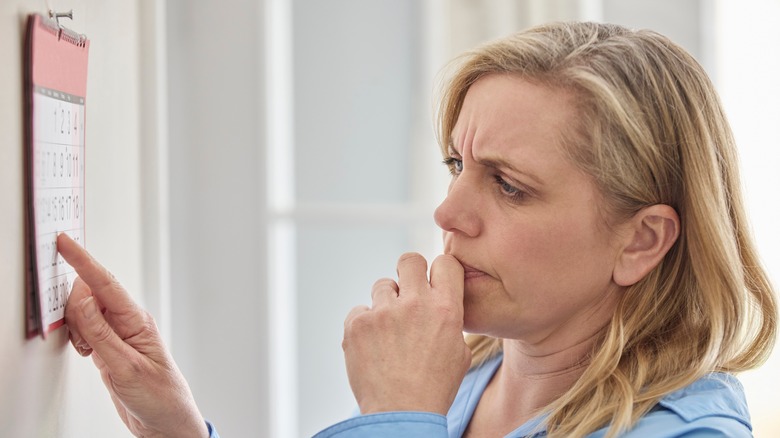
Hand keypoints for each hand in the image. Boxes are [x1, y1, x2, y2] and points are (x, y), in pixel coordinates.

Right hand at [58, 233, 207, 437]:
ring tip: (88, 352)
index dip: (83, 261)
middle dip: (75, 309)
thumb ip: (100, 332)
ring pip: (84, 314)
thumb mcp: (126, 366)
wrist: (165, 422)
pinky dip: (78, 340)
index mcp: (137, 320)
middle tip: (81, 337)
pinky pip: (85, 332)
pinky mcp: (109, 348)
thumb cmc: (159, 395)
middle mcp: (128, 323)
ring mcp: (117, 335)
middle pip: (90, 296)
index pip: (105, 284)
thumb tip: (82, 298)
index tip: (65, 242)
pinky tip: (86, 355)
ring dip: (76, 328)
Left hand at [342, 253, 471, 414]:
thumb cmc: (434, 388)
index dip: (440, 271)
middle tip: (407, 294)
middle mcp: (414, 304)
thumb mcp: (459, 353)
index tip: (434, 283)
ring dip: (386, 304)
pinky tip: (373, 347)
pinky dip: (364, 325)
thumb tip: (441, 301)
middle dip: (409, 273)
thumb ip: (450, 319)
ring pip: (382, 286)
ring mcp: (382, 313)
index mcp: (446, 308)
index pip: (446, 262)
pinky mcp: (356, 324)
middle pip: (409, 260)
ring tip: (389, 333)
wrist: (402, 415)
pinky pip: (359, 310)